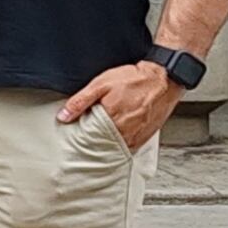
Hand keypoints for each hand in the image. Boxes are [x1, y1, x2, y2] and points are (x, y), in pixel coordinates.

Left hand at [60, 60, 178, 148]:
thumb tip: (63, 116)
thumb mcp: (101, 84)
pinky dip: (121, 144)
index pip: (89, 138)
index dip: (80, 138)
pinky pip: (130, 147)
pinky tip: (116, 138)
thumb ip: (80, 101)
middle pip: (102, 145)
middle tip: (86, 140)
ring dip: (107, 145)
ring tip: (100, 138)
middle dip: (93, 143)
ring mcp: (137, 136)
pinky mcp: (146, 137)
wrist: (163, 79)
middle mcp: (125, 131)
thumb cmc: (134, 79)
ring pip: (116, 148)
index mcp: (111, 119)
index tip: (75, 137)